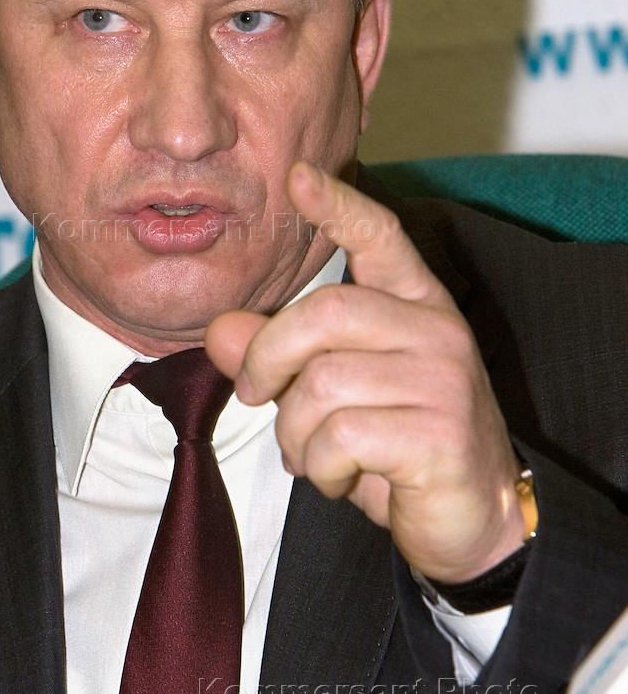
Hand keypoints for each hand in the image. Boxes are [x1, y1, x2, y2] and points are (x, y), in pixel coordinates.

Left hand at [205, 161, 525, 583]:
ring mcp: (444, 380)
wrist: (473, 518)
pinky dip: (320, 466)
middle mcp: (436, 330)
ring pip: (322, 384)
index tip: (297, 175)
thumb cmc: (396, 443)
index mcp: (415, 304)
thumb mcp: (333, 391)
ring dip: (295, 432)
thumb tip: (218, 330)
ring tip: (312, 454)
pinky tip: (339, 477)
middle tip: (254, 393)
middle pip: (324, 314)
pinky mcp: (441, 435)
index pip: (380, 237)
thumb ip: (279, 353)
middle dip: (267, 358)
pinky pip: (340, 436)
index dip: (339, 206)